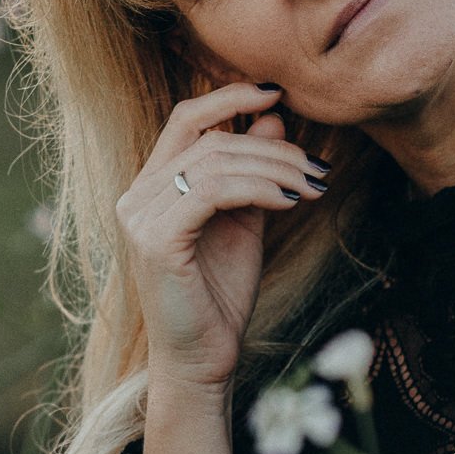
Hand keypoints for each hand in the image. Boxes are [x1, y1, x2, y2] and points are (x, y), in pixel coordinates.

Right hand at [116, 80, 332, 393]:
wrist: (202, 361)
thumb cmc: (219, 297)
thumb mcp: (244, 223)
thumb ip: (253, 173)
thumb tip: (274, 117)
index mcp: (152, 187)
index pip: (186, 120)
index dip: (229, 96)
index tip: (277, 92)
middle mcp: (137, 196)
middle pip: (211, 140)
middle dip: (273, 148)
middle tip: (318, 167)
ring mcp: (140, 217)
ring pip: (215, 163)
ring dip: (275, 168)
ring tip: (313, 185)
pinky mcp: (155, 240)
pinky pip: (213, 192)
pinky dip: (259, 189)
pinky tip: (290, 201)